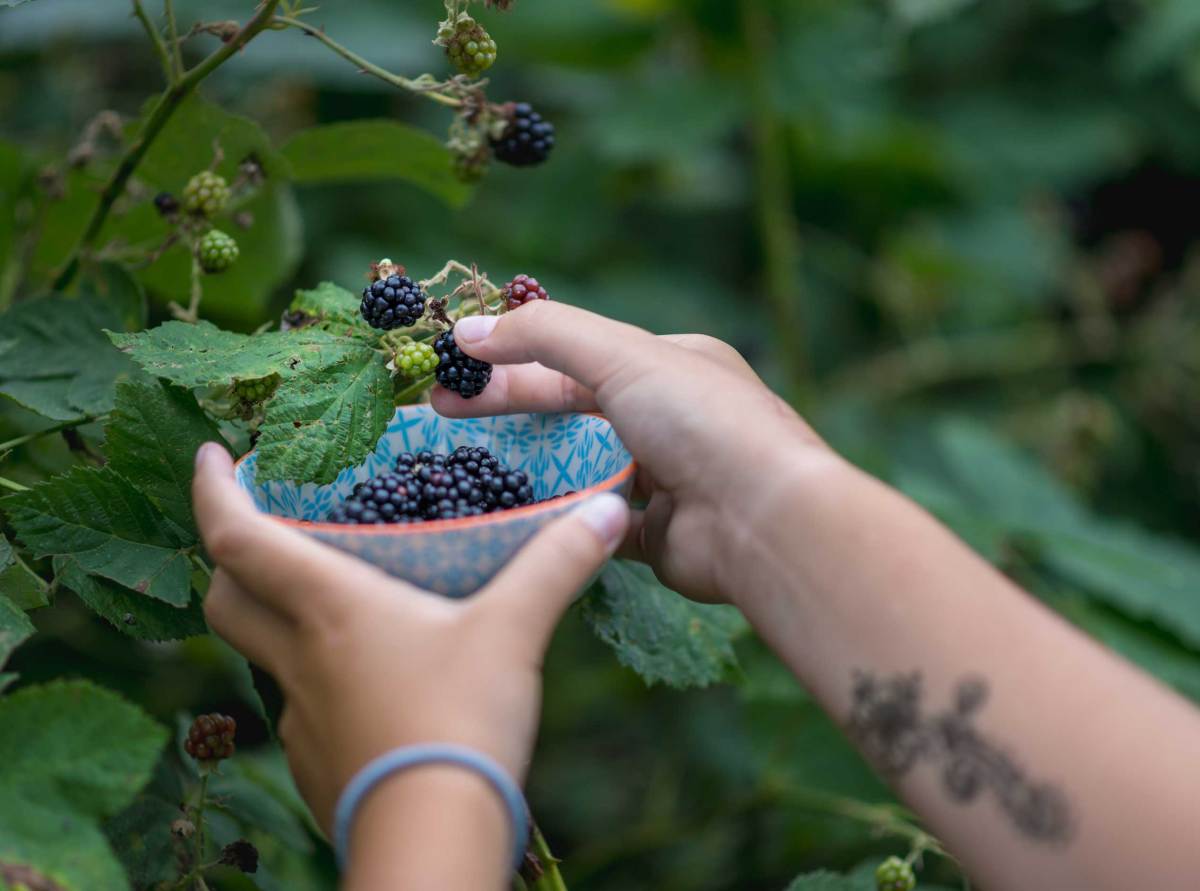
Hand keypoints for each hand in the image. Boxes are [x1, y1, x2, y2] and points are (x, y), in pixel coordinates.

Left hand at [191, 442, 627, 831]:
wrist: (433, 835)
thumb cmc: (461, 721)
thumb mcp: (514, 632)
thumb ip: (558, 564)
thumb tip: (608, 511)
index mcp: (330, 607)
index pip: (236, 537)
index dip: (213, 488)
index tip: (211, 454)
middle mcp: (299, 656)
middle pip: (225, 598)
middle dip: (229, 556)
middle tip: (259, 529)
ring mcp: (300, 713)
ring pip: (259, 652)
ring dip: (274, 618)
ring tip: (326, 602)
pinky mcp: (316, 758)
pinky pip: (299, 704)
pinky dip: (314, 678)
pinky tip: (366, 681)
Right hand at [432, 302, 837, 604]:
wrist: (763, 521)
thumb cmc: (700, 423)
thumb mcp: (621, 355)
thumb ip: (544, 334)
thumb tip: (469, 328)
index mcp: (672, 363)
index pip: (576, 354)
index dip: (511, 358)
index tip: (452, 367)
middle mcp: (673, 416)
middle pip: (573, 408)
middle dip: (507, 408)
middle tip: (438, 411)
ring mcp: (667, 478)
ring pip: (584, 465)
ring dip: (533, 464)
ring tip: (467, 467)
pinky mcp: (659, 534)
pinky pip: (598, 520)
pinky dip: (562, 517)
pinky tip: (516, 512)